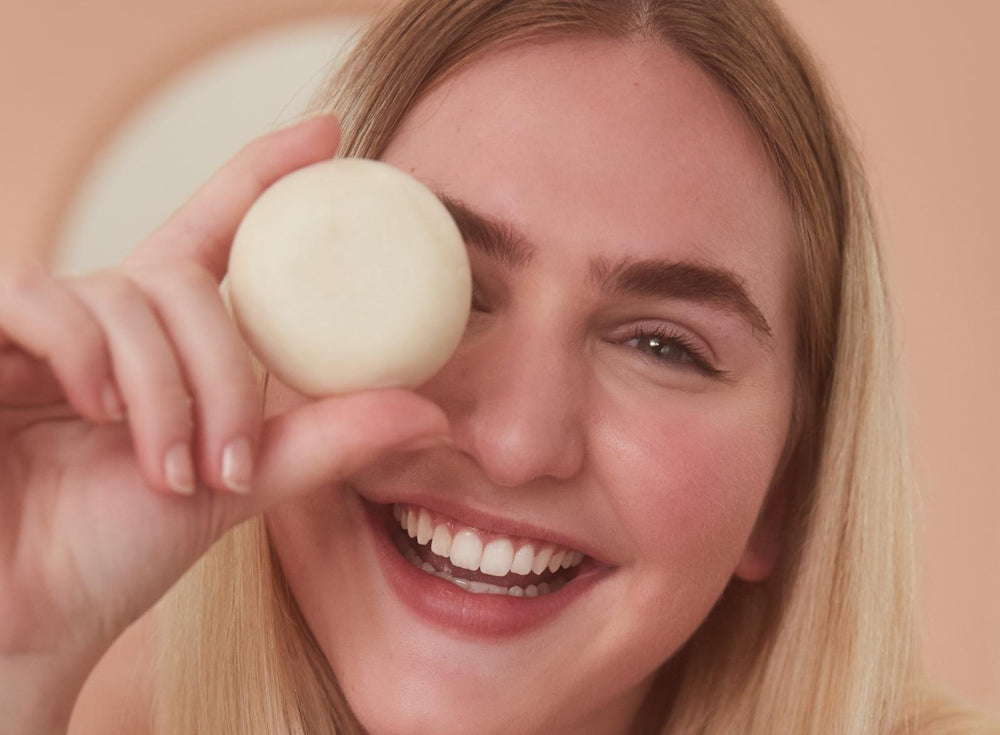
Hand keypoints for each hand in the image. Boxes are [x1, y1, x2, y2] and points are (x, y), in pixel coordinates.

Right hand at [0, 117, 449, 732]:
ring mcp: (40, 329)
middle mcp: (104, 321)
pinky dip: (88, 354)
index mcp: (163, 342)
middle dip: (221, 371)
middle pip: (183, 281)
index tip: (329, 135)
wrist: (26, 618)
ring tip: (173, 470)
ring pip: (123, 296)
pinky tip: (101, 414)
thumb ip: (325, 440)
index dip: (264, 176)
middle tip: (229, 462)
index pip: (217, 233)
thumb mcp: (240, 483)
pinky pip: (42, 301)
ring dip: (162, 387)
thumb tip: (432, 411)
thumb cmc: (117, 552)